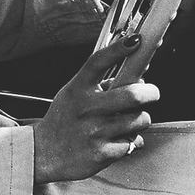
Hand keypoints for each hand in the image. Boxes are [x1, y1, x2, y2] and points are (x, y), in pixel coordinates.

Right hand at [32, 35, 158, 183]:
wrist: (43, 153)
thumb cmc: (62, 121)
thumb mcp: (72, 95)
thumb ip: (99, 85)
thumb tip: (134, 76)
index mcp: (77, 89)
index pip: (98, 63)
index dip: (118, 50)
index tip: (135, 41)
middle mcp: (85, 108)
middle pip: (132, 94)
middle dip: (150, 92)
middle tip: (151, 92)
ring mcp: (94, 131)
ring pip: (139, 119)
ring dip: (140, 120)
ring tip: (127, 121)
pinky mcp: (102, 153)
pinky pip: (133, 142)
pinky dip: (131, 141)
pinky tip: (117, 140)